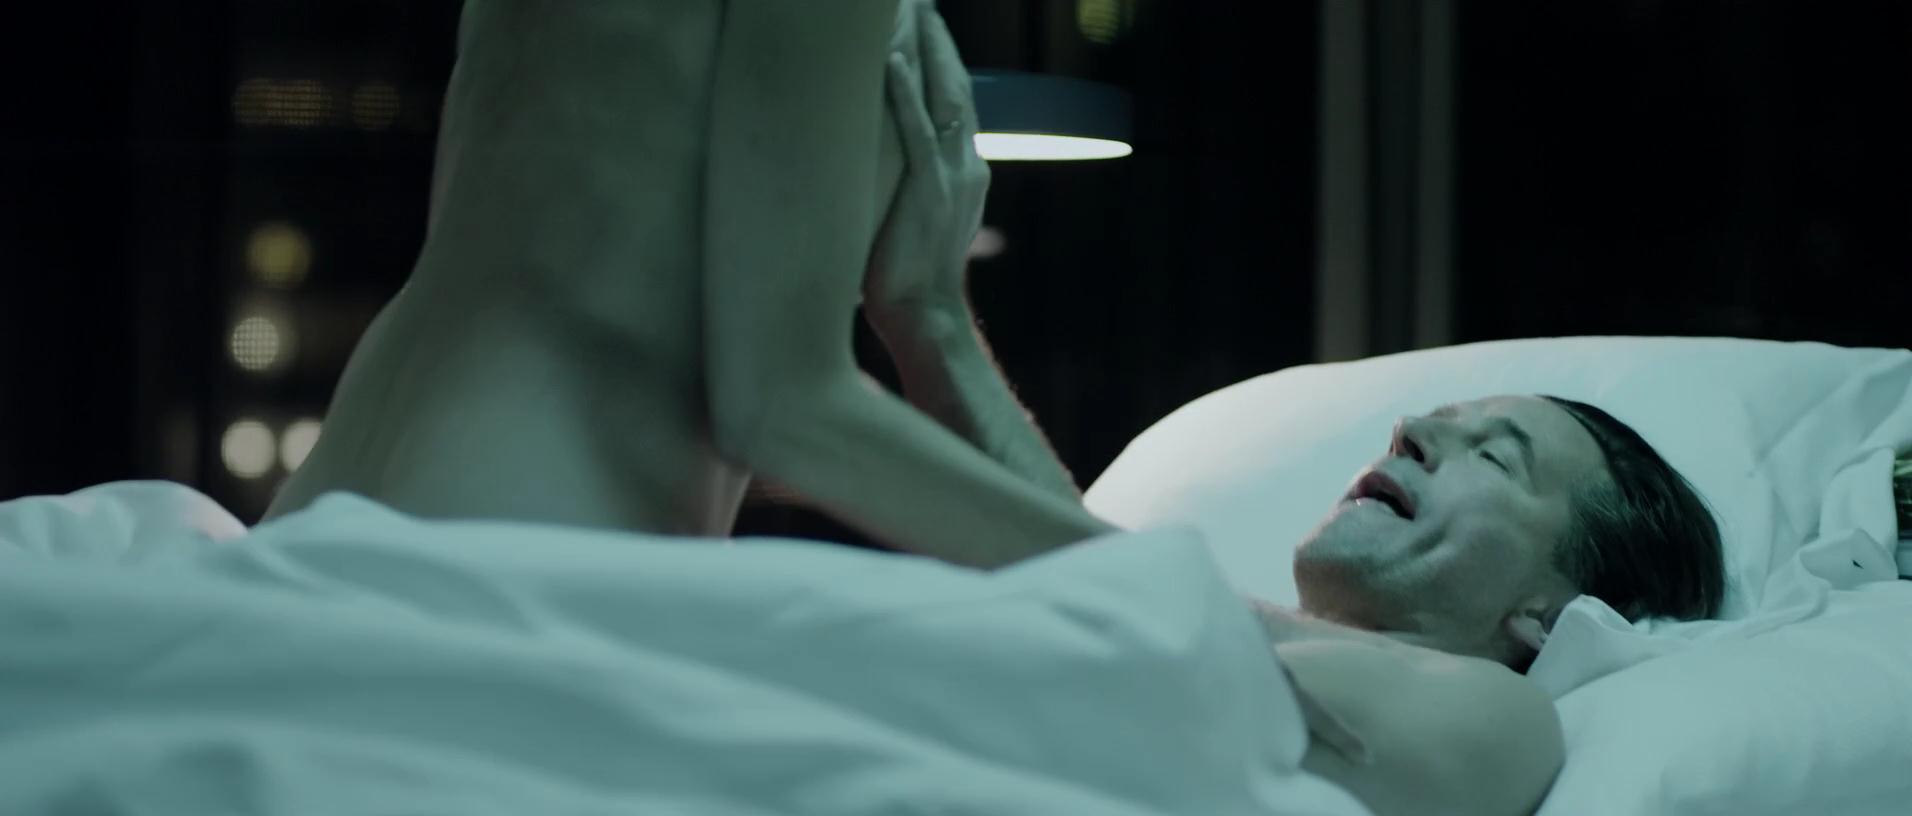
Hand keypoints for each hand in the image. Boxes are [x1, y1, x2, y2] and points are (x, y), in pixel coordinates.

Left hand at [864, 1, 988, 329]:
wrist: (927, 319)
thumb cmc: (909, 278)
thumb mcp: (917, 221)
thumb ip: (913, 189)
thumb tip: (881, 170)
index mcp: (967, 170)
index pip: (957, 101)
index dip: (944, 61)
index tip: (928, 26)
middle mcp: (967, 166)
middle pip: (956, 86)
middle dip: (941, 40)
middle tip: (923, 2)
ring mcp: (952, 178)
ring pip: (945, 98)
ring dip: (930, 50)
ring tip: (915, 11)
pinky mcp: (928, 194)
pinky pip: (919, 133)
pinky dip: (907, 94)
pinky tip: (894, 62)